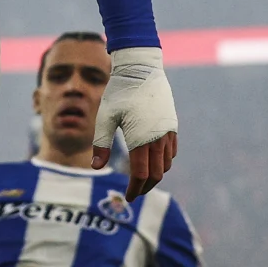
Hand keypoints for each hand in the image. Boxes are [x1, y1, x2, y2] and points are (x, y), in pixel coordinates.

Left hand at [91, 46, 178, 201]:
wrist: (141, 68)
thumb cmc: (119, 92)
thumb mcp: (104, 117)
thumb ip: (100, 143)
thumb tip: (95, 167)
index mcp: (140, 139)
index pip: (141, 175)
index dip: (134, 189)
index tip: (128, 197)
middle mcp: (158, 138)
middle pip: (156, 174)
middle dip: (145, 187)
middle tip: (134, 192)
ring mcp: (167, 131)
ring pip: (166, 164)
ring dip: (155, 175)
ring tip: (141, 178)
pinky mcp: (171, 124)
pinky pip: (171, 151)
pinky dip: (164, 161)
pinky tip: (153, 160)